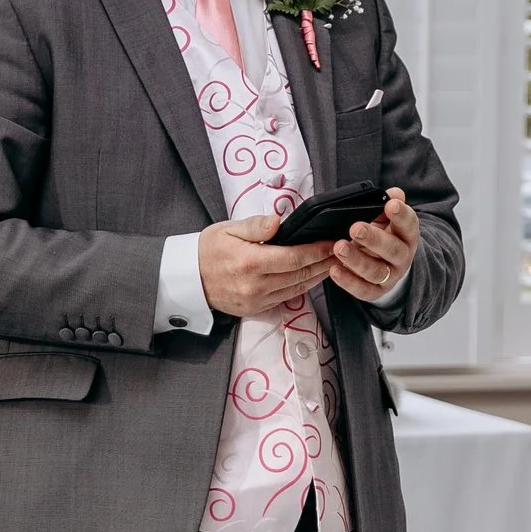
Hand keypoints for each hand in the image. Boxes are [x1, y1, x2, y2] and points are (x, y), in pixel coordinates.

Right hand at [200, 216, 334, 318]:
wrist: (188, 279)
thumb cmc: (208, 250)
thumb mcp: (228, 229)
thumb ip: (255, 225)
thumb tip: (278, 222)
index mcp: (250, 262)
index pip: (294, 257)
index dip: (318, 250)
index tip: (332, 241)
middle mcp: (256, 286)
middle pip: (300, 274)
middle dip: (324, 262)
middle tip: (342, 251)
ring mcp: (257, 301)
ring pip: (297, 288)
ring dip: (318, 276)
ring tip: (333, 263)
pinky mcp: (256, 309)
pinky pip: (286, 297)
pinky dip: (302, 286)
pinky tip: (311, 276)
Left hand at [327, 188, 417, 302]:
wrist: (389, 266)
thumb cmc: (385, 236)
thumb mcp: (388, 219)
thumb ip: (389, 204)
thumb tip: (394, 193)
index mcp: (407, 236)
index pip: (409, 225)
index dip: (402, 215)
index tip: (391, 205)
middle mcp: (402, 257)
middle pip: (393, 250)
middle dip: (374, 239)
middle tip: (356, 228)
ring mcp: (390, 276)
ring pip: (376, 271)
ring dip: (357, 260)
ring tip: (339, 247)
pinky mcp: (376, 292)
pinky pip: (363, 289)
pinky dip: (348, 281)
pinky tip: (334, 270)